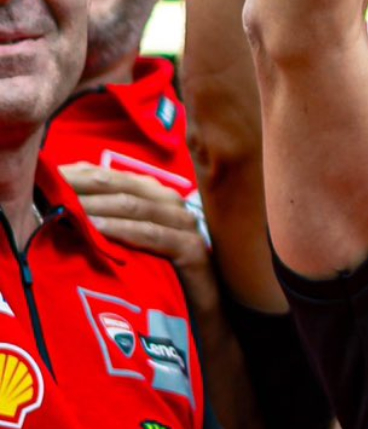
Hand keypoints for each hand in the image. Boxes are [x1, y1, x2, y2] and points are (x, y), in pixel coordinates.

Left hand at [61, 163, 217, 304]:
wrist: (200, 315)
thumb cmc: (159, 278)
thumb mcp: (127, 248)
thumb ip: (106, 225)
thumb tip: (61, 209)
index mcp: (156, 196)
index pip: (115, 177)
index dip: (81, 174)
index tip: (46, 175)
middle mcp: (172, 204)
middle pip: (123, 186)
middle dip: (84, 184)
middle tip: (48, 186)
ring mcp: (185, 224)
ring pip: (137, 206)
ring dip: (98, 204)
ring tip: (65, 206)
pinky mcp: (192, 249)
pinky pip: (153, 234)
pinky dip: (123, 229)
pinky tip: (96, 228)